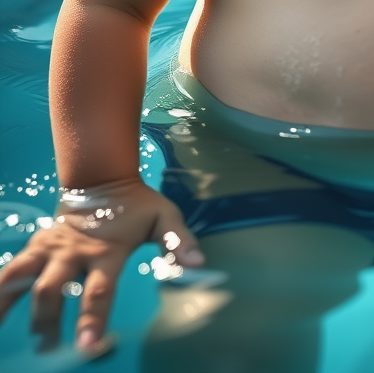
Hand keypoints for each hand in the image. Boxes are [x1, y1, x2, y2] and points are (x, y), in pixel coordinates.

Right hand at [0, 178, 202, 351]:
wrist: (102, 178)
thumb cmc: (136, 205)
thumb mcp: (163, 216)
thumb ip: (178, 240)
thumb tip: (198, 263)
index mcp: (106, 251)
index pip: (99, 289)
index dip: (93, 317)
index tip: (89, 345)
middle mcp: (73, 252)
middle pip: (52, 290)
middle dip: (47, 322)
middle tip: (48, 352)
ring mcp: (50, 249)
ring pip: (20, 278)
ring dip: (8, 306)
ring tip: (0, 333)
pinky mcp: (35, 247)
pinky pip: (8, 270)